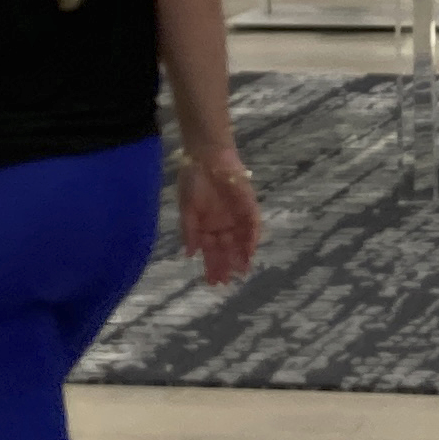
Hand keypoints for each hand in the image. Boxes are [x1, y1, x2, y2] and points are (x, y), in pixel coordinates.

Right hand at [178, 150, 261, 285]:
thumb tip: (189, 254)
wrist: (206, 156)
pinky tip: (250, 252)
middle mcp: (222, 224)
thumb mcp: (186, 208)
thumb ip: (189, 231)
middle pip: (225, 250)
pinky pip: (252, 225)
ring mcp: (236, 216)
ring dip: (241, 257)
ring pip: (240, 241)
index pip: (210, 251)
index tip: (212, 282)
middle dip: (226, 266)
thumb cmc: (193, 180)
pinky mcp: (248, 206)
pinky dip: (251, 239)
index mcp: (206, 226)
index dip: (211, 266)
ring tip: (241, 272)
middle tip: (226, 283)